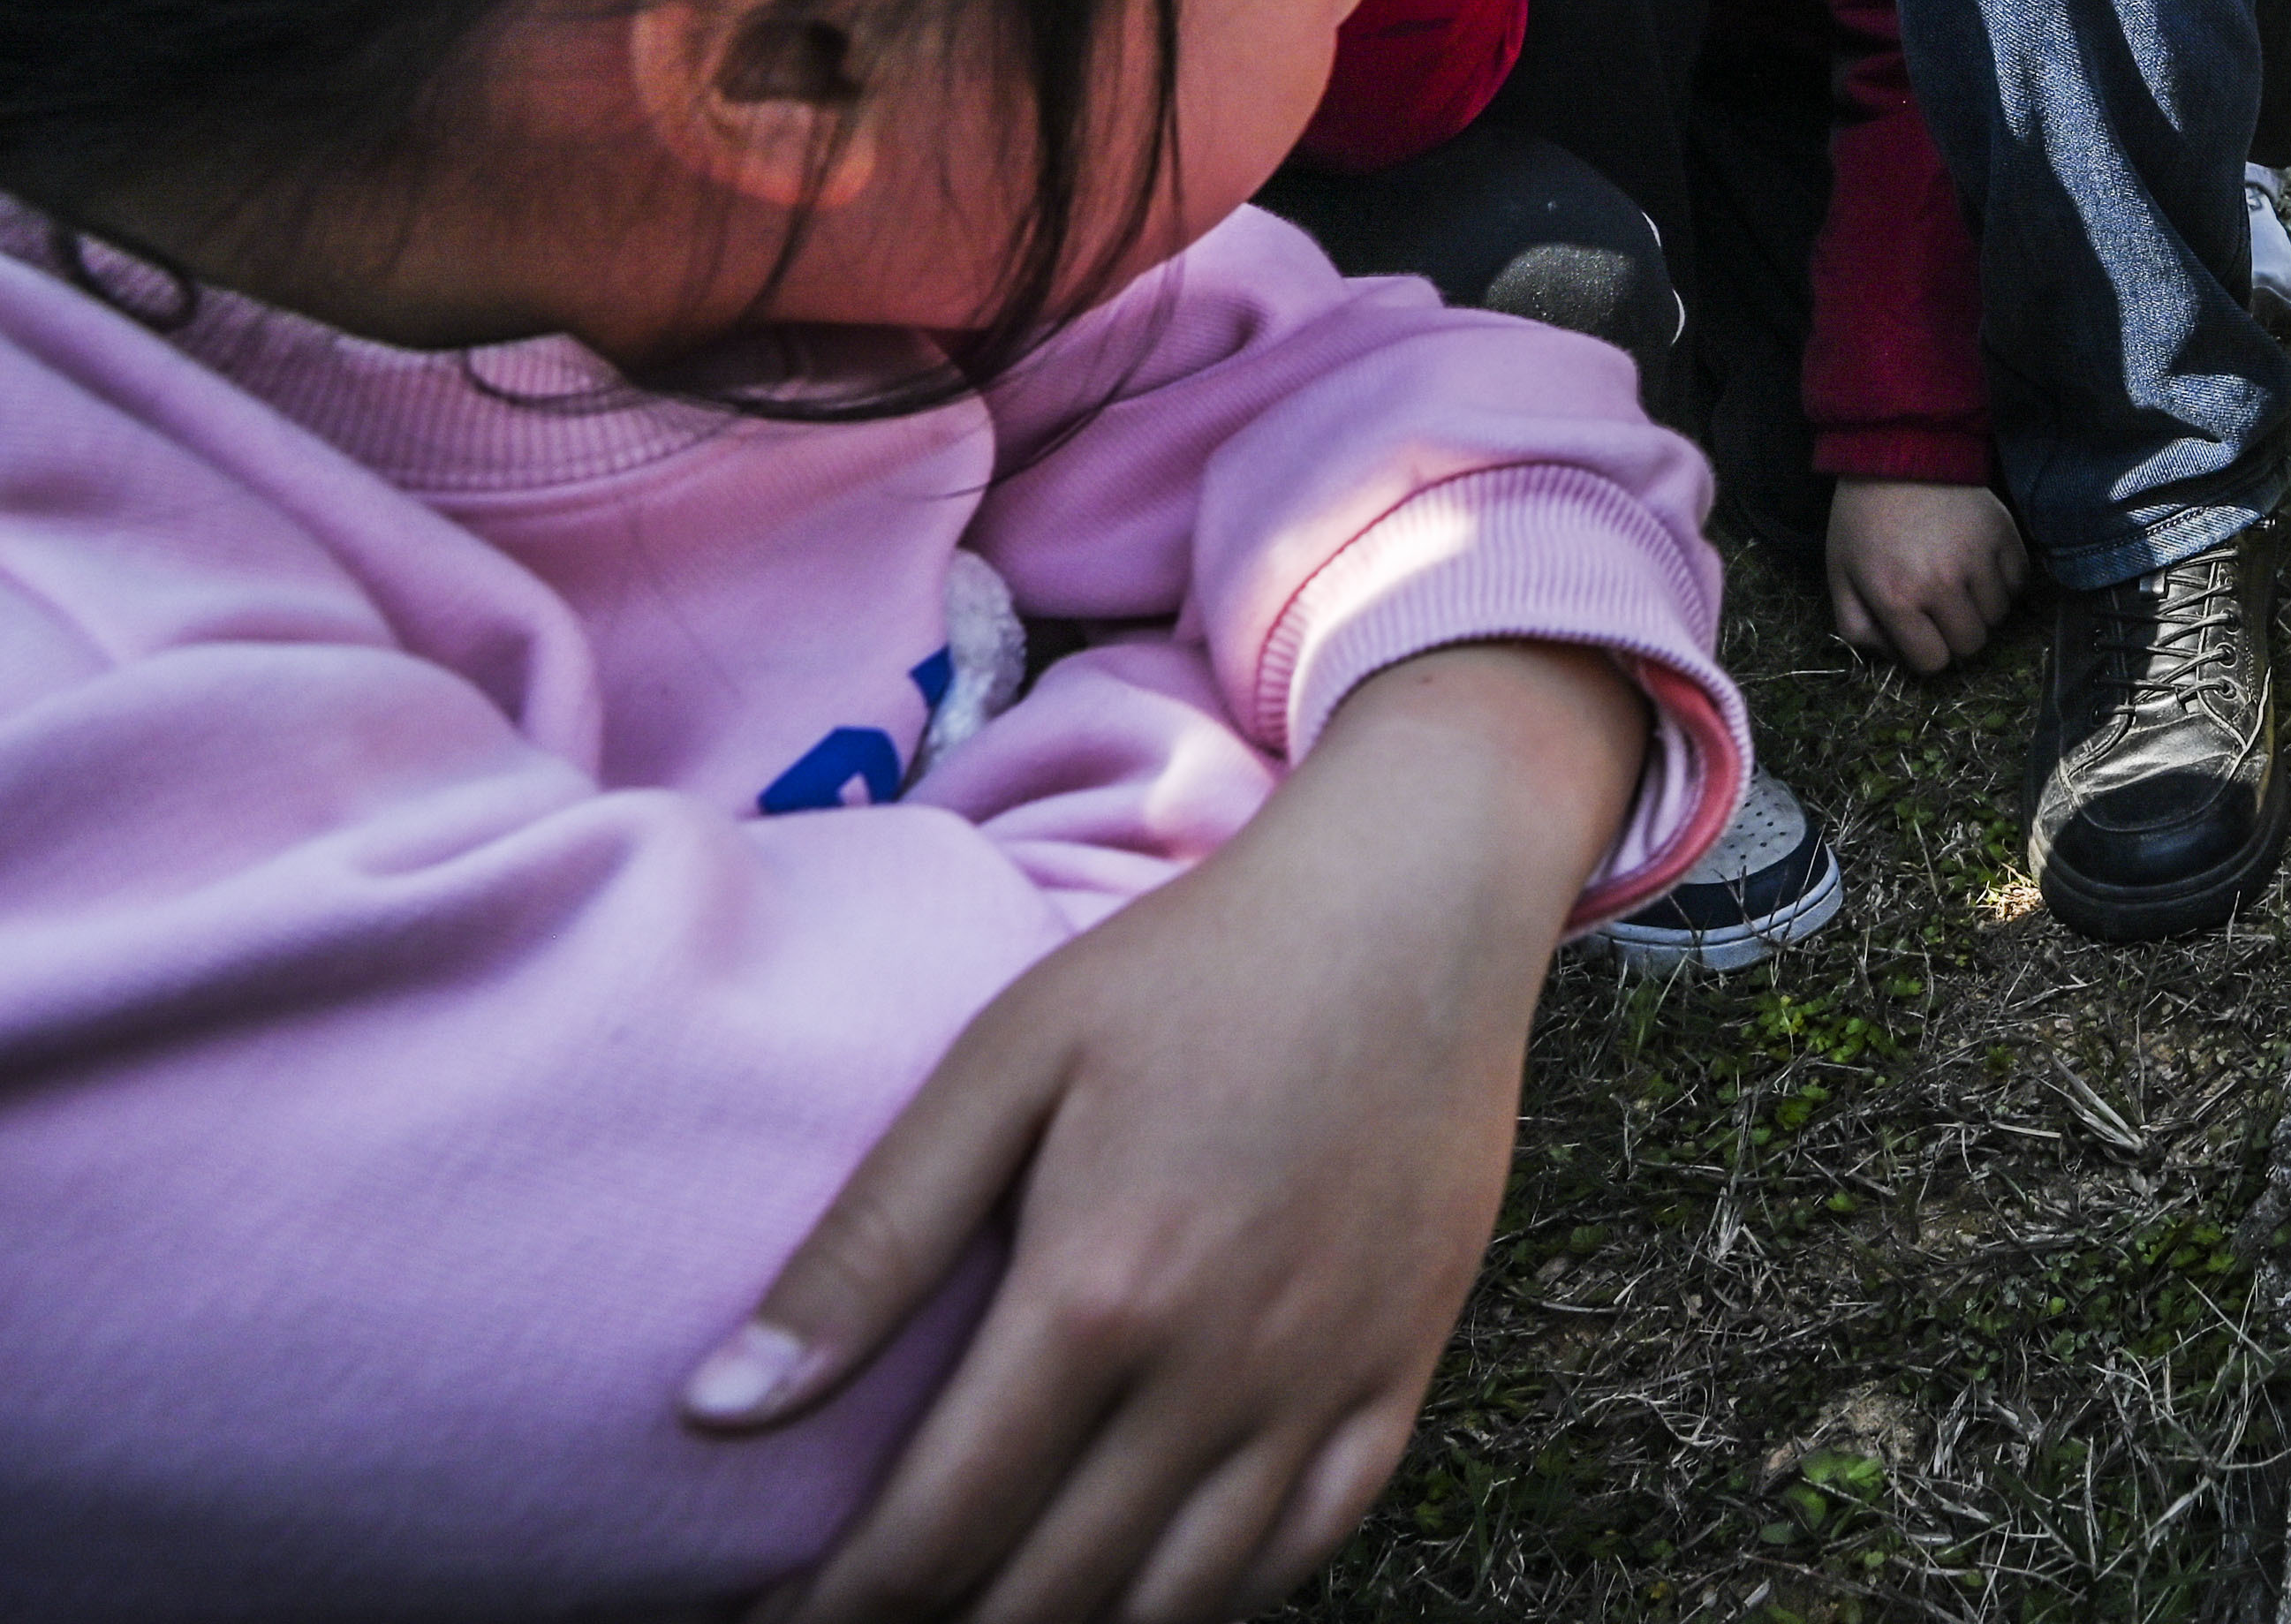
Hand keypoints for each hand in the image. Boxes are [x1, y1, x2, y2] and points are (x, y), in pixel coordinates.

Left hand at [692, 641, 1647, 1623]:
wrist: (1418, 898)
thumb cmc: (1195, 965)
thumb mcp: (1007, 1061)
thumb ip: (870, 1243)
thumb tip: (714, 1413)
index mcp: (1096, 1293)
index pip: (931, 1532)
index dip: (831, 1608)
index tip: (768, 1620)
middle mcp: (1217, 1369)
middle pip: (1046, 1594)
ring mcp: (1324, 1381)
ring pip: (1177, 1603)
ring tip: (982, 1617)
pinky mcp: (1402, 1369)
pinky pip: (1308, 1547)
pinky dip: (1214, 1601)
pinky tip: (1144, 1592)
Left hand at [1825, 477, 2028, 673]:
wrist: (1898, 453)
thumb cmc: (1863, 518)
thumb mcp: (1840, 575)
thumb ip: (1858, 628)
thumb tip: (1895, 655)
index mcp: (1896, 597)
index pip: (1933, 661)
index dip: (1926, 653)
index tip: (1921, 634)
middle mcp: (1942, 583)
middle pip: (1971, 643)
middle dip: (1955, 635)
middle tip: (1941, 611)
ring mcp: (1978, 557)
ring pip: (1998, 616)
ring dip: (1981, 609)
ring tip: (1961, 584)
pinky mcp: (2004, 533)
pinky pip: (2019, 582)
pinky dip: (2004, 582)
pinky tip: (1982, 567)